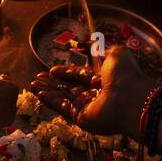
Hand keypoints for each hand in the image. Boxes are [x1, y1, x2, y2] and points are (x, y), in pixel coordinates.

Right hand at [29, 45, 154, 136]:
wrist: (129, 97)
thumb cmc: (125, 74)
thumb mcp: (116, 53)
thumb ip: (101, 48)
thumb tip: (90, 42)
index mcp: (104, 79)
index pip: (80, 75)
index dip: (66, 72)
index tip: (52, 70)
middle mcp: (95, 94)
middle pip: (69, 87)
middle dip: (53, 82)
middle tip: (38, 77)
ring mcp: (88, 107)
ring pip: (63, 97)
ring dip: (48, 91)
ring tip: (32, 84)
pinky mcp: (81, 118)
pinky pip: (63, 108)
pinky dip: (50, 101)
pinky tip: (38, 94)